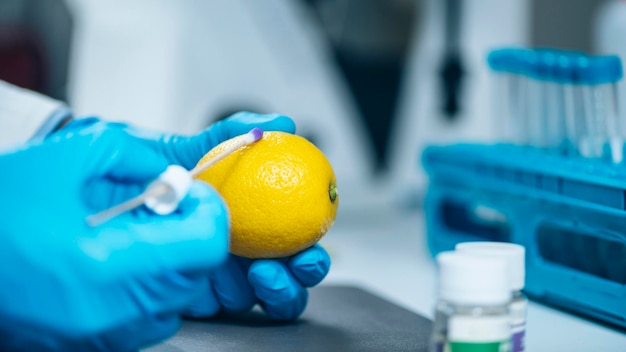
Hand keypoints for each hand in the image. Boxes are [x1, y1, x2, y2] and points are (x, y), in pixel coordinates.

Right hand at [0, 127, 229, 350]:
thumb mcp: (66, 157)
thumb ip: (133, 155)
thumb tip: (172, 174)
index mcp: (110, 264)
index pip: (205, 245)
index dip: (210, 212)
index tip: (191, 195)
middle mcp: (113, 311)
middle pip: (195, 274)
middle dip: (190, 233)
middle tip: (161, 208)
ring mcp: (102, 335)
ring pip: (175, 300)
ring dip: (170, 262)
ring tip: (132, 234)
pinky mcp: (91, 344)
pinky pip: (146, 318)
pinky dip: (147, 287)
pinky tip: (114, 260)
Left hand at [62, 112, 330, 320]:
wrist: (96, 188)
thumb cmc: (144, 165)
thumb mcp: (189, 146)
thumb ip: (231, 135)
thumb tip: (281, 122)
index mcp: (250, 217)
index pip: (294, 238)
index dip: (312, 249)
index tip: (310, 246)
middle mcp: (240, 249)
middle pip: (289, 274)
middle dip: (301, 276)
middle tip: (294, 265)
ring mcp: (219, 275)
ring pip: (263, 297)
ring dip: (273, 291)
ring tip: (258, 273)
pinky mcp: (193, 294)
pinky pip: (222, 306)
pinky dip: (232, 300)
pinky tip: (222, 287)